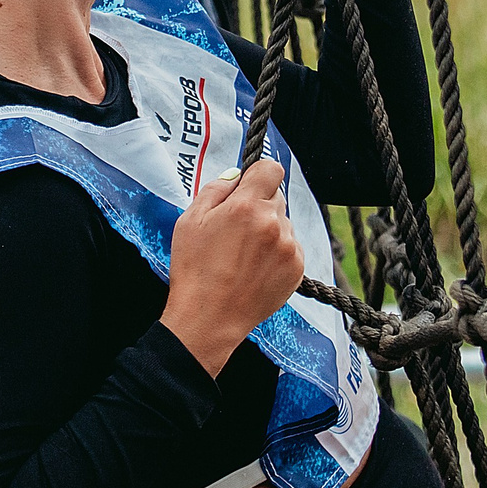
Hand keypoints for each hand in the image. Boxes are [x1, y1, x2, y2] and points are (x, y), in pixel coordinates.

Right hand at [162, 158, 302, 374]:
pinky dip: (277, 252)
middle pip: (276, 197)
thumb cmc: (194, 271)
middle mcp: (273, 223)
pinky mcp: (297, 268)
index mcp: (246, 206)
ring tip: (243, 255)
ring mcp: (288, 247)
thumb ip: (215, 190)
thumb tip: (235, 176)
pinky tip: (255, 268)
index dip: (258, 174)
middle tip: (236, 229)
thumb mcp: (189, 221)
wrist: (209, 319)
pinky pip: (291, 247)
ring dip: (269, 230)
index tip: (249, 186)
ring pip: (284, 223)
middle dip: (259, 206)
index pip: (271, 169)